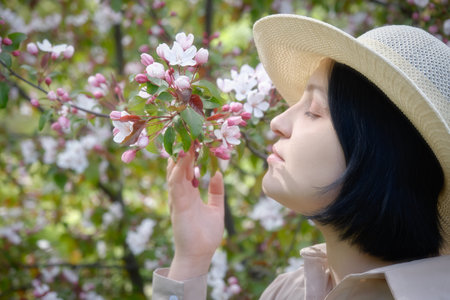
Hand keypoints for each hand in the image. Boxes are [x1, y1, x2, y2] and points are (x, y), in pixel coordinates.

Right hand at [166, 149, 224, 279]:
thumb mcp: (216, 209)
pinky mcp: (177, 205)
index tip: (197, 138)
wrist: (199, 255)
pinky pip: (175, 184)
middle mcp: (182, 193)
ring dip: (179, 155)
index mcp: (190, 193)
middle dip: (184, 149)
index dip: (192, 153)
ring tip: (184, 137)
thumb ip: (216, 192)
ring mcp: (178, 198)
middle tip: (188, 131)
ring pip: (175, 171)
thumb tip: (217, 173)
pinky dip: (177, 170)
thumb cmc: (206, 234)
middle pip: (181, 166)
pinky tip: (181, 157)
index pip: (189, 168)